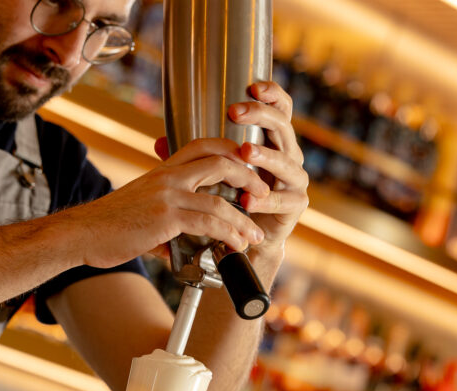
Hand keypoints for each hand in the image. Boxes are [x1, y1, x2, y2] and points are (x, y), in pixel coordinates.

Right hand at [59, 138, 270, 268]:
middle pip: (220, 162)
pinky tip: (236, 246)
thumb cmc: (107, 227)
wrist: (81, 235)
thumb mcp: (139, 213)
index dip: (231, 151)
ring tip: (254, 235)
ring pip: (219, 201)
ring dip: (243, 220)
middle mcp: (167, 177)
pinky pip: (208, 224)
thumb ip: (164, 224)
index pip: (203, 146)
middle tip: (263, 194)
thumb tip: (174, 246)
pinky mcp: (165, 219)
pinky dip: (228, 235)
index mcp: (162, 171)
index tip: (247, 169)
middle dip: (249, 178)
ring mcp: (167, 196)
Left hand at [153, 81, 308, 258]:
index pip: (279, 109)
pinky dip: (266, 199)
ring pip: (286, 161)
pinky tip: (249, 200)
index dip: (270, 94)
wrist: (248, 238)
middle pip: (283, 126)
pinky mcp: (296, 205)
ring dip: (266, 156)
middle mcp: (289, 155)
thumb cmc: (231, 199)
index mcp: (272, 141)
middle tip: (236, 113)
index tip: (252, 86)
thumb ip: (191, 159)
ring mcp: (295, 180)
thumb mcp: (210, 174)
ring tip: (246, 153)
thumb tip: (159, 142)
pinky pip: (283, 200)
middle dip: (260, 117)